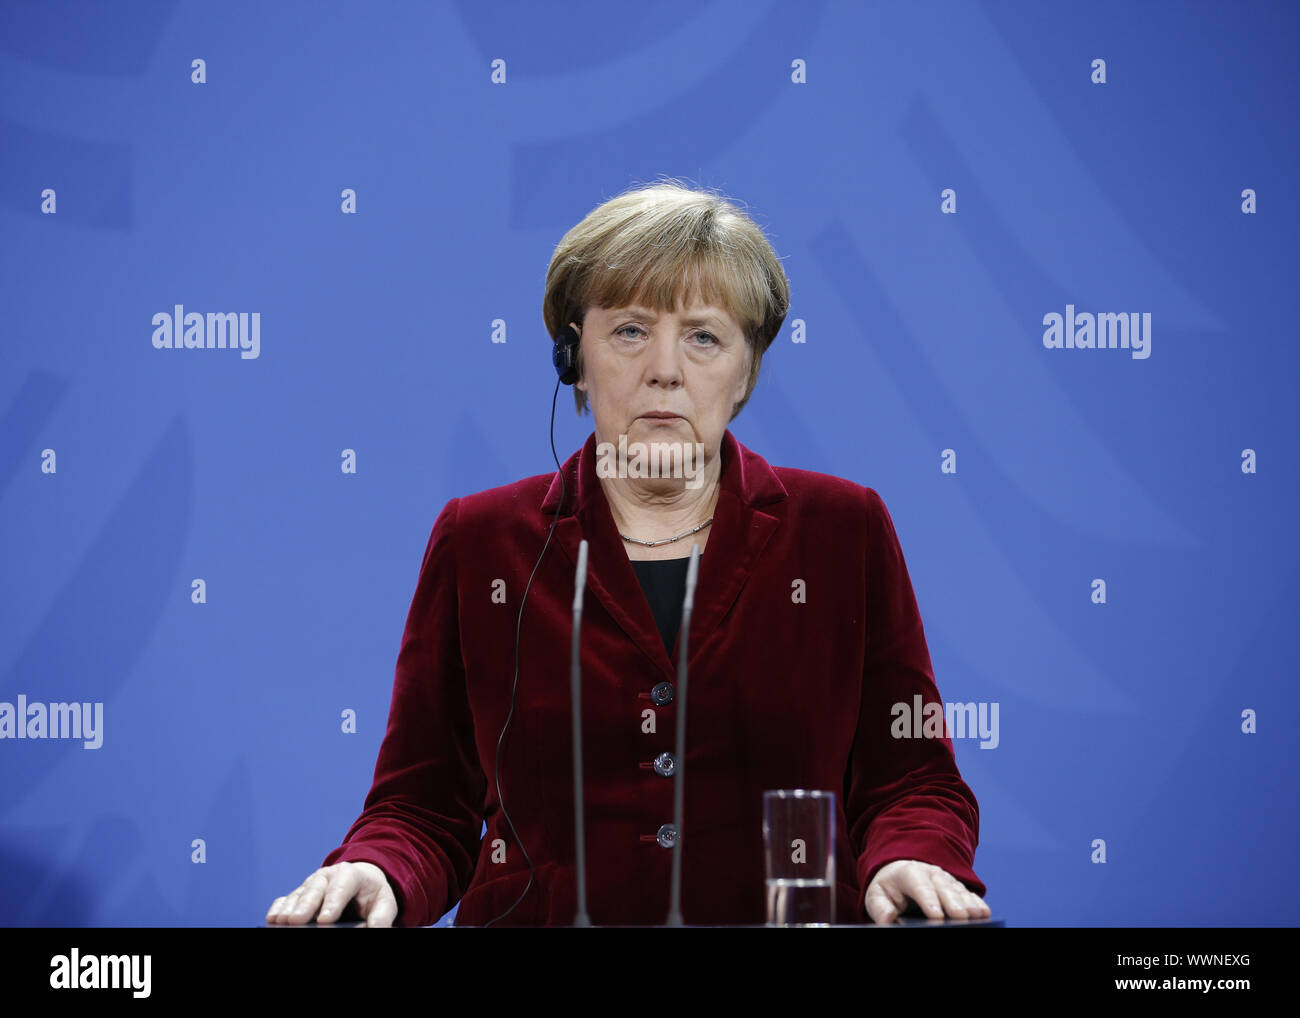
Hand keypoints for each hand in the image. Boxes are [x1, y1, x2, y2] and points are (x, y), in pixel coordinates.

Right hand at [266, 861, 397, 927]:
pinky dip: (279, 907)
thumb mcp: (384, 902)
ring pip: (298, 895)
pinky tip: (272, 919)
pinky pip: (286, 899)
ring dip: (289, 908)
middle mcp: (327, 877)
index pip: (342, 886)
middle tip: (296, 922)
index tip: (325, 921)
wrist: (361, 882)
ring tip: (281, 923)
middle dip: (305, 906)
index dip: (333, 902)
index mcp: (351, 874)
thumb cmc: (372, 895)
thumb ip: (381, 917)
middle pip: (315, 889)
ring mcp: (311, 885)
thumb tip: (375, 930)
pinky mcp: (299, 894)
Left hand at [864, 859, 989, 922]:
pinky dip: (977, 903)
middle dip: (953, 903)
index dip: (929, 900)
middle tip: (961, 918)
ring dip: (969, 904)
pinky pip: (970, 895)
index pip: (920, 886)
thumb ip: (880, 908)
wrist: (901, 874)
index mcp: (909, 873)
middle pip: (944, 888)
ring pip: (960, 891)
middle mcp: (931, 873)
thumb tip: (887, 919)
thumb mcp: (877, 896)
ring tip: (977, 917)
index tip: (936, 916)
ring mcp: (947, 880)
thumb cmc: (889, 888)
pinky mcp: (958, 888)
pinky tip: (984, 914)